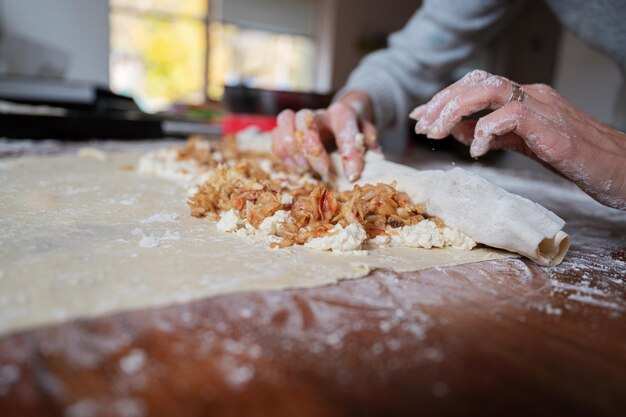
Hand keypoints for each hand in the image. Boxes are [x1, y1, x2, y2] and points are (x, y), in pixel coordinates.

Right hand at [271, 92, 379, 180]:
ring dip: (293, 150)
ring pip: (284, 122)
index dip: (348, 152)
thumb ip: (370, 148)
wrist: (341, 118)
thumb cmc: (354, 131)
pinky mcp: (286, 130)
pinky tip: (296, 166)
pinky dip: (282, 154)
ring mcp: (299, 119)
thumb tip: (366, 167)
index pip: (344, 126)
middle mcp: (319, 113)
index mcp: (342, 113)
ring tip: (306, 168)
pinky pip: (274, 137)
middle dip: (312, 149)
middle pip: (305, 119)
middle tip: (323, 170)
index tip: (352, 175)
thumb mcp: (368, 137)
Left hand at [410, 69, 625, 209]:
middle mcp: (530, 95)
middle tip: (422, 126)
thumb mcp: (522, 144)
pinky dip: (484, 131)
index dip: (444, 99)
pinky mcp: (548, 125)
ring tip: (436, 132)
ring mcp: (540, 106)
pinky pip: (508, 116)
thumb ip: (490, 134)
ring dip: (454, 110)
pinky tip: (476, 151)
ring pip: (487, 90)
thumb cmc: (574, 157)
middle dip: (442, 102)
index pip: (475, 86)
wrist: (617, 168)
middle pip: (475, 82)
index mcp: (522, 98)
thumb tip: (455, 130)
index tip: (421, 116)